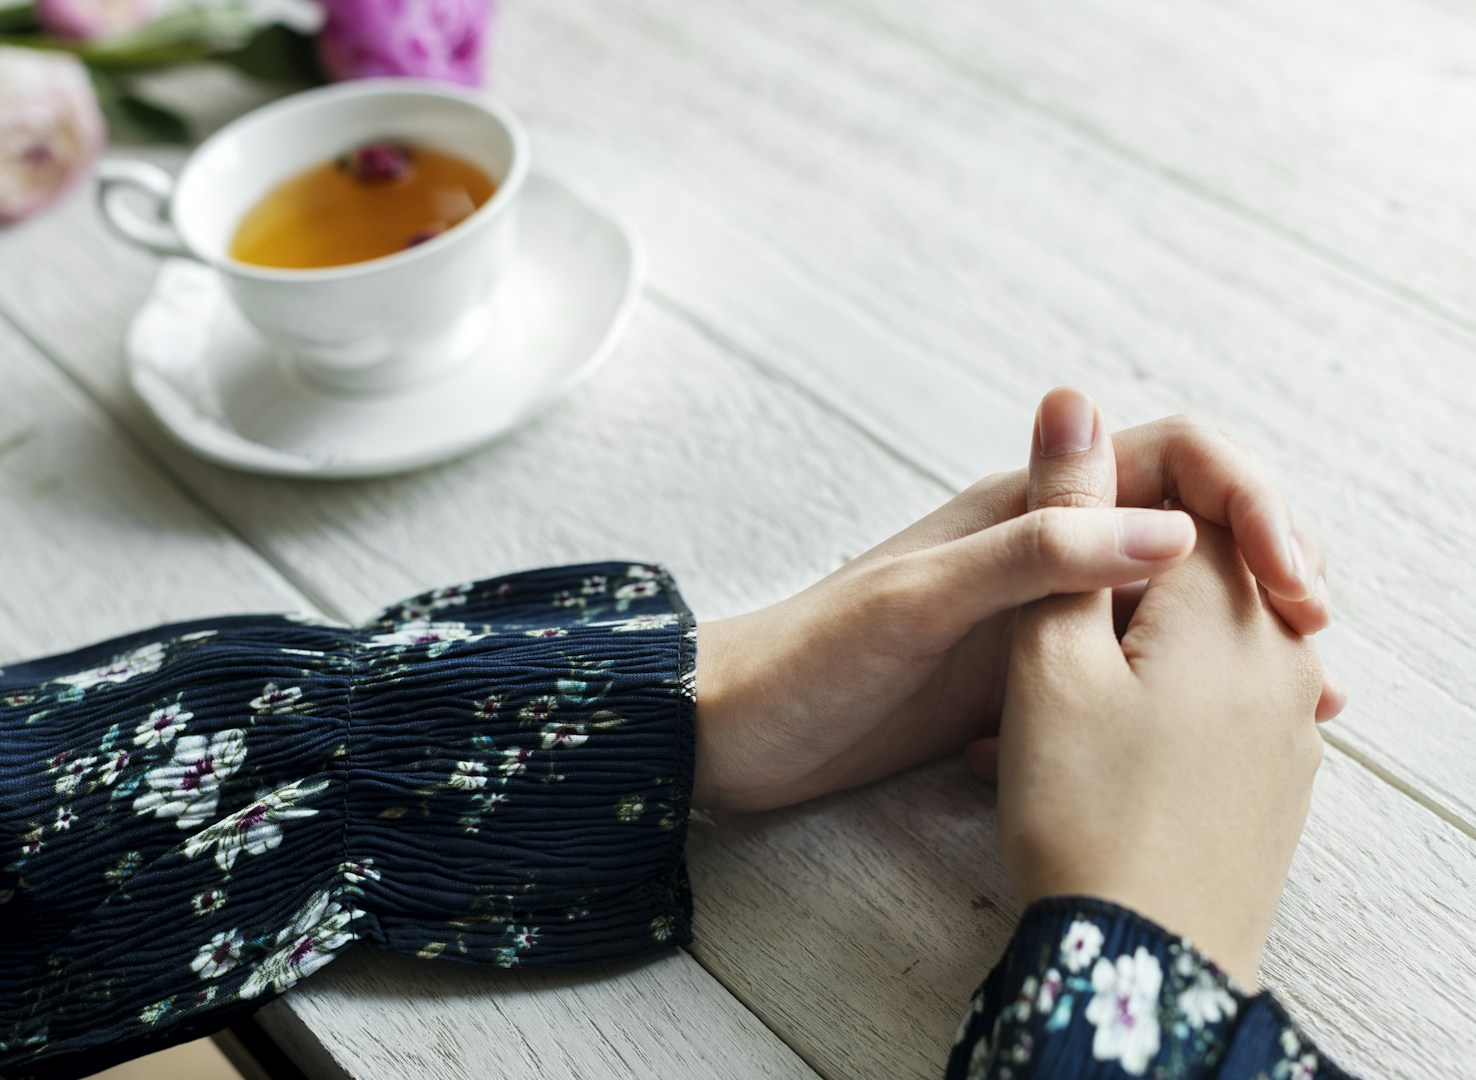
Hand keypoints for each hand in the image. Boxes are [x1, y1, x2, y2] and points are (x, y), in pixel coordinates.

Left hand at [694, 389, 1344, 811]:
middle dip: (1262, 570)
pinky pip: (1126, 669)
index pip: (1174, 458)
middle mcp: (1045, 549)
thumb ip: (1036, 557)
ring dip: (1232, 638)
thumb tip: (1175, 535)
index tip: (1293, 579)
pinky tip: (1212, 735)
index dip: (1250, 501)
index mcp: (1026, 505)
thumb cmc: (809, 658)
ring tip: (1299, 703)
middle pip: (1189, 527)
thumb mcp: (921, 601)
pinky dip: (1178, 691)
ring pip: (1167, 603)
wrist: (738, 730)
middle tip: (1314, 651)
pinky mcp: (1027, 677)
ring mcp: (1040, 615)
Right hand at [993, 414, 1328, 985]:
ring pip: (1195, 641)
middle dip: (1110, 596)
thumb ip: (1060, 517)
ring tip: (1042, 715)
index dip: (1106, 515)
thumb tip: (1072, 397)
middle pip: (1195, 570)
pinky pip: (1214, 706)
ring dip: (1116, 658)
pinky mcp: (1275, 779)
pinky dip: (1144, 709)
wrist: (1139, 963)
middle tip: (1041, 649)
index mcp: (1227, 602)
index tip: (1056, 564)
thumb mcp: (1046, 649)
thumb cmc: (1080, 804)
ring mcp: (1289, 723)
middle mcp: (1280, 652)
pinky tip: (1082, 756)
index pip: (1187, 499)